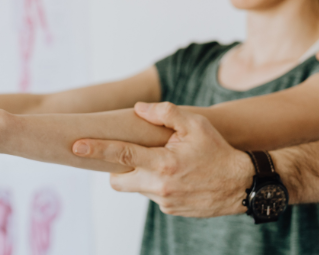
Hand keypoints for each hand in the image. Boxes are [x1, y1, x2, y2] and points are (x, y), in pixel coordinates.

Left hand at [71, 102, 250, 217]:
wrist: (242, 185)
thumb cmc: (218, 151)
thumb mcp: (196, 124)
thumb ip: (165, 113)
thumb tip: (139, 109)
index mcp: (164, 163)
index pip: (121, 154)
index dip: (96, 149)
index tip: (76, 145)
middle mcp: (160, 185)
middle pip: (119, 180)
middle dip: (118, 168)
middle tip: (133, 155)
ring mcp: (164, 201)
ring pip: (137, 186)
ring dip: (142, 175)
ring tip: (168, 164)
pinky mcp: (170, 210)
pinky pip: (153, 195)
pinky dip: (157, 184)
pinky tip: (177, 176)